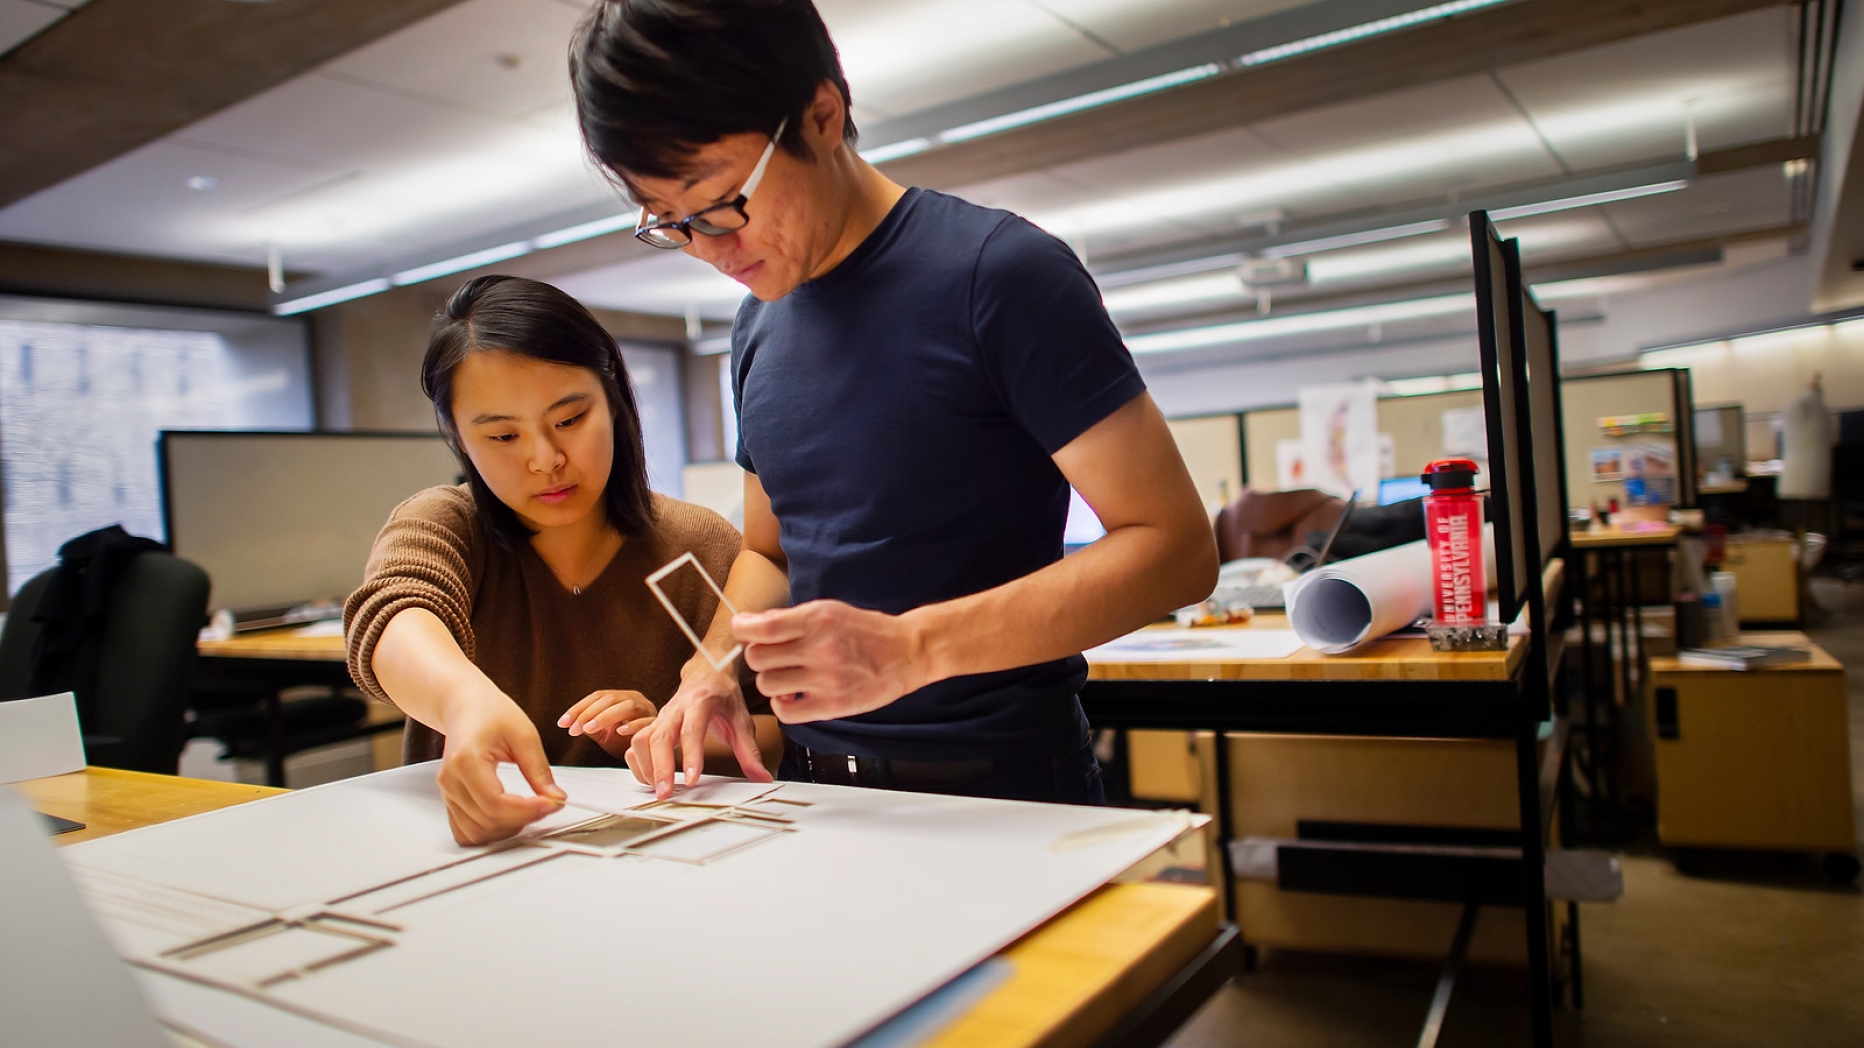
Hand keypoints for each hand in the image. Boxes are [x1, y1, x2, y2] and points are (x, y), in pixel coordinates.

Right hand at [438, 692, 565, 845]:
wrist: (466, 706)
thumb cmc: (489, 711)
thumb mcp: (523, 734)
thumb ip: (539, 770)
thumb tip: (555, 797)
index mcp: (466, 760)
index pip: (495, 803)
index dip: (527, 810)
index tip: (552, 804)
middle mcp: (451, 780)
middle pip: (488, 820)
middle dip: (524, 819)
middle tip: (548, 804)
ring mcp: (447, 792)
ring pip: (477, 831)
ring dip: (508, 828)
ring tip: (530, 810)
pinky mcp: (450, 799)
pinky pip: (466, 830)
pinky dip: (490, 831)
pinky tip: (509, 818)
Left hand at [557, 689, 655, 760]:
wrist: (651, 755)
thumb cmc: (627, 742)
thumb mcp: (604, 734)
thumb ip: (589, 726)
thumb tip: (568, 723)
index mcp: (621, 698)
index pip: (597, 696)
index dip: (578, 708)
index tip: (563, 722)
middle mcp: (635, 700)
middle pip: (610, 699)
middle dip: (589, 713)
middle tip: (574, 728)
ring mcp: (647, 710)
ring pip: (627, 706)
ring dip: (605, 717)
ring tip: (590, 729)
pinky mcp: (657, 724)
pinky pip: (646, 721)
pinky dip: (632, 725)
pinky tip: (619, 731)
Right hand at [627, 662, 770, 798]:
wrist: (707, 673)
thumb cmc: (723, 696)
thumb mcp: (741, 720)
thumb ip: (749, 751)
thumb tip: (762, 777)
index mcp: (700, 703)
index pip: (692, 730)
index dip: (691, 756)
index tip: (691, 780)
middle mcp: (676, 708)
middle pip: (660, 737)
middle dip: (660, 768)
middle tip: (665, 793)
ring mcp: (661, 716)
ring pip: (642, 740)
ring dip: (646, 766)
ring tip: (659, 789)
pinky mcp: (653, 724)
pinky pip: (636, 743)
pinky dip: (638, 762)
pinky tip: (649, 778)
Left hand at [733, 601, 930, 724]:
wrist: (906, 652)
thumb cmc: (866, 631)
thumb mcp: (829, 611)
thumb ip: (790, 618)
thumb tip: (750, 624)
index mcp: (817, 620)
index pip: (762, 628)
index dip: (742, 629)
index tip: (743, 630)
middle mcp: (820, 648)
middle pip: (757, 658)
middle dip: (758, 655)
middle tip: (771, 655)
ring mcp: (827, 680)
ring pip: (767, 685)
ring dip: (771, 680)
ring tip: (787, 676)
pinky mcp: (832, 706)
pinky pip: (786, 712)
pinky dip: (783, 705)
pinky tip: (794, 696)